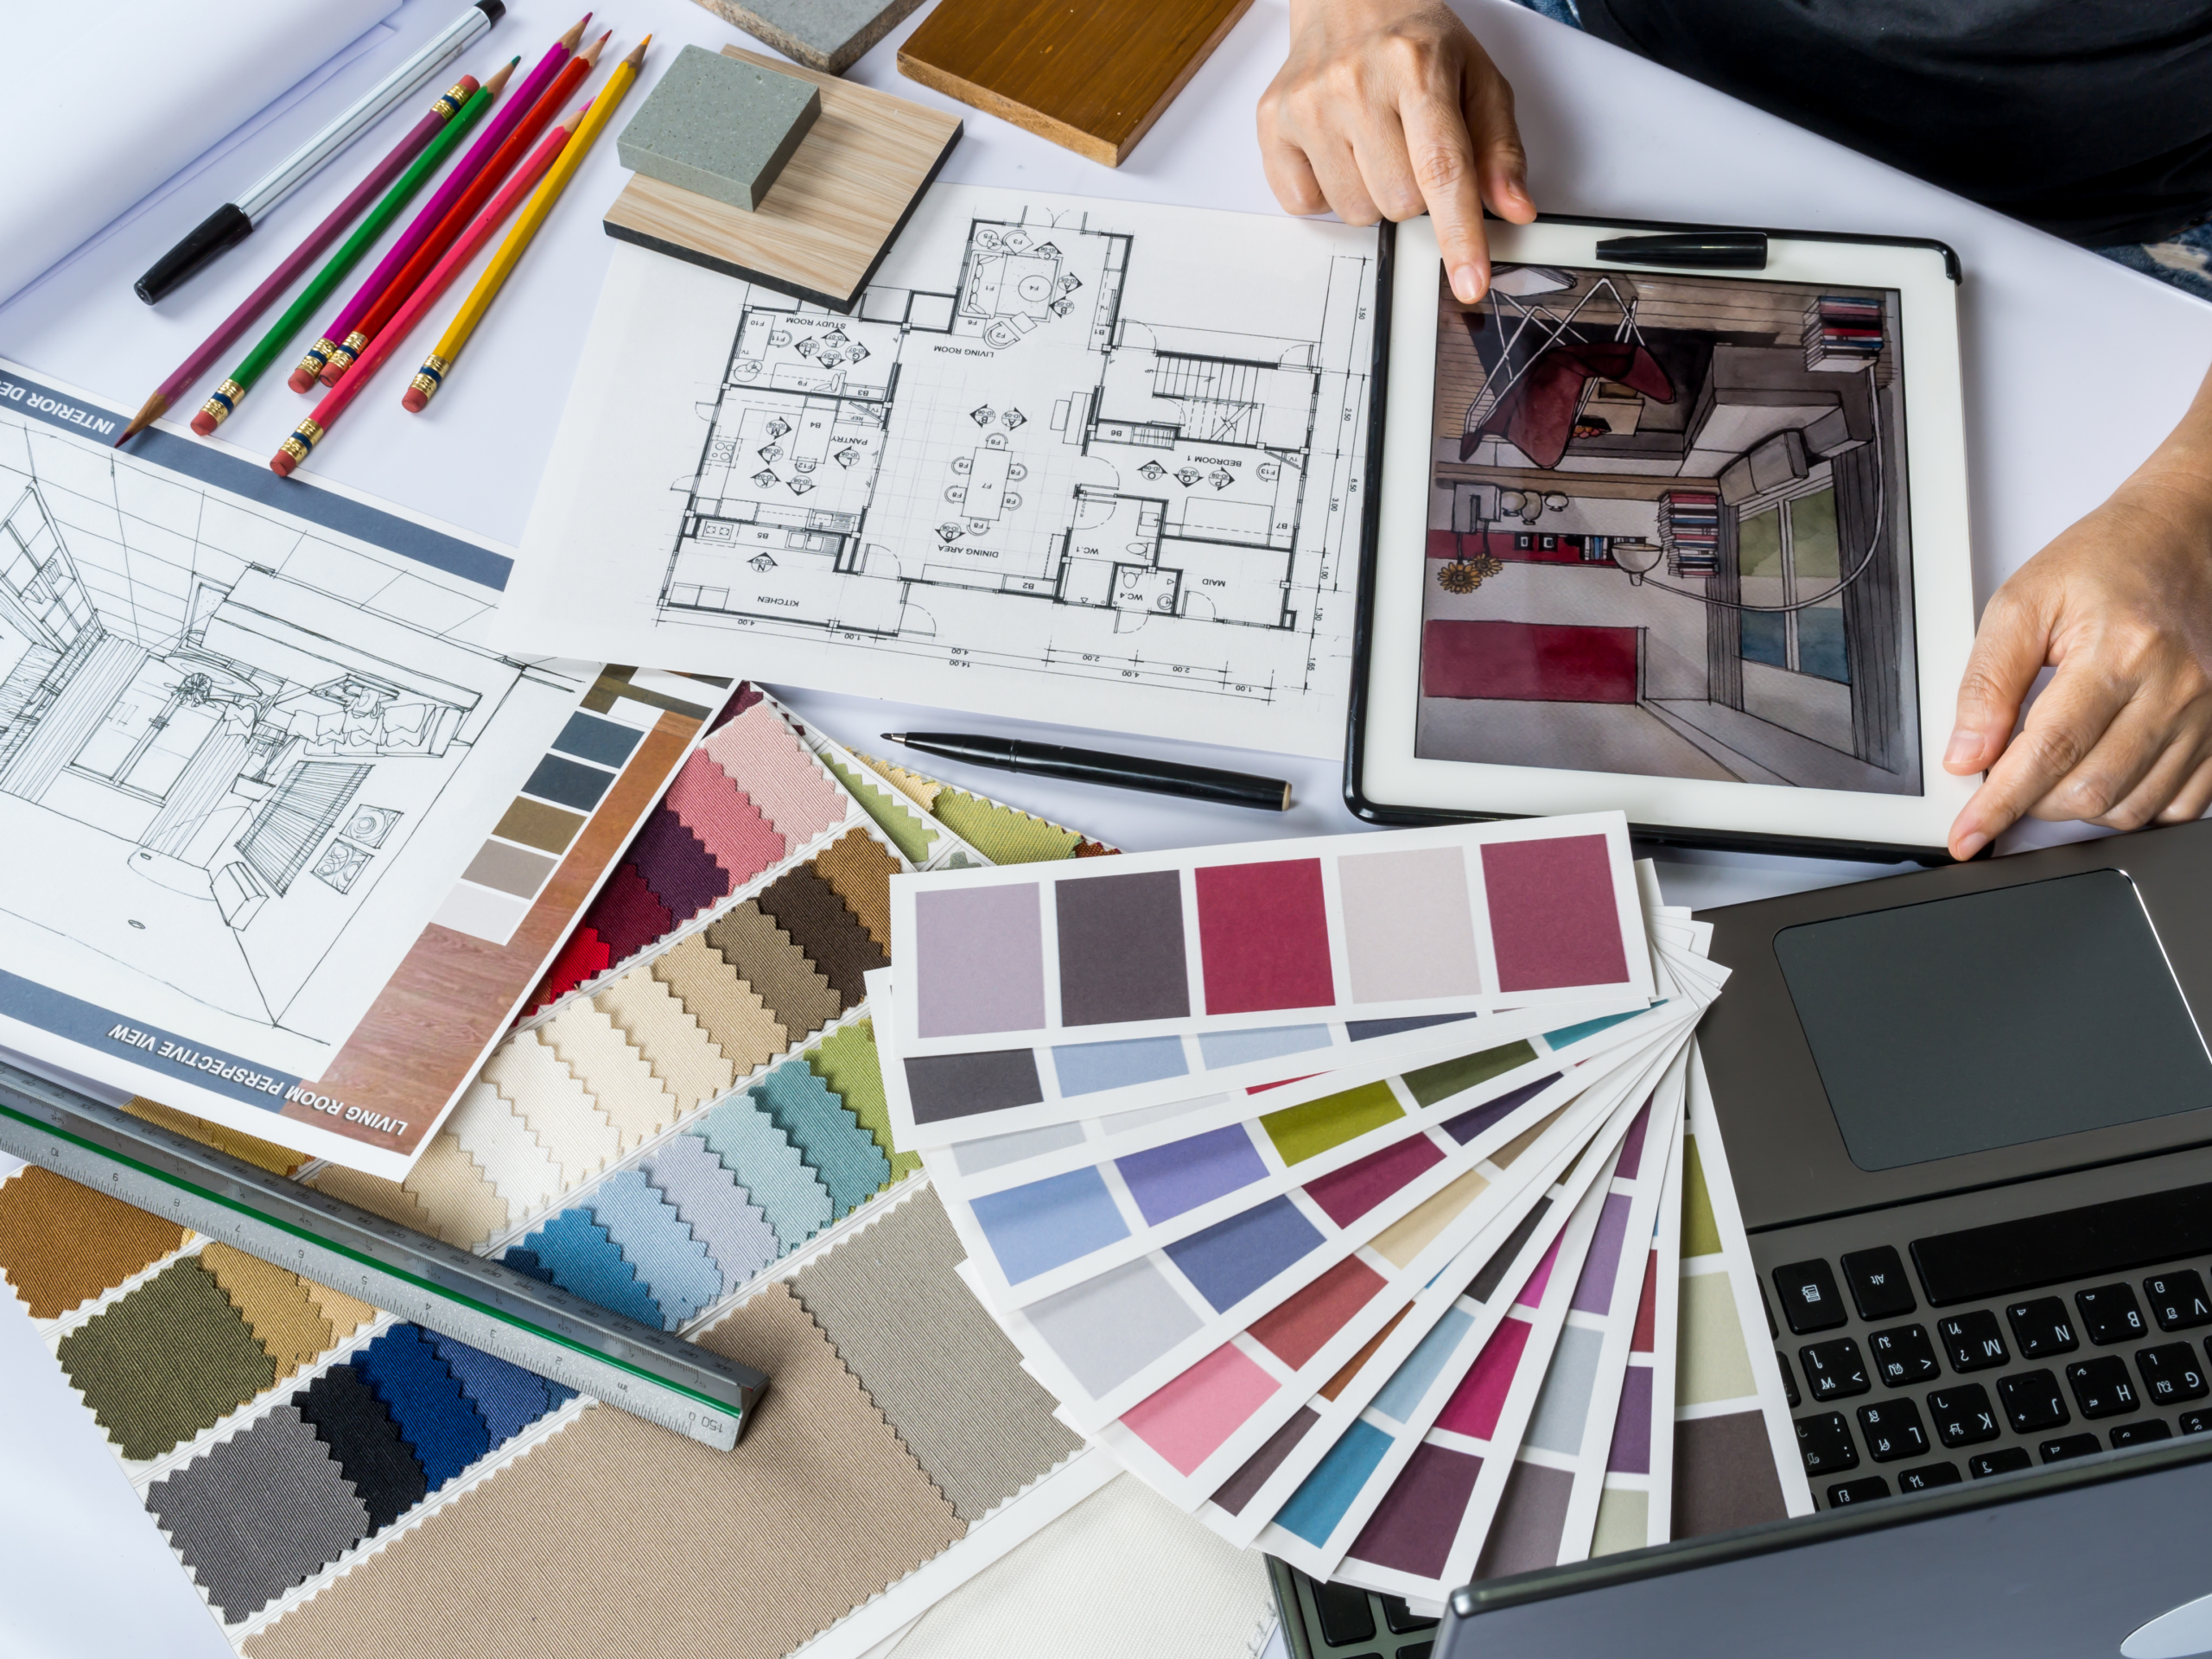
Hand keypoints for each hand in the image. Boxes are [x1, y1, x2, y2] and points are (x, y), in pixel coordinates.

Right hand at [1259, 0, 1535, 303]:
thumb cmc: (1415, 42)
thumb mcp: (1476, 79)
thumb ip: (1499, 147)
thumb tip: (1512, 208)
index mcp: (1416, 66)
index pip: (1442, 169)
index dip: (1458, 234)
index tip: (1469, 280)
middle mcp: (1355, 82)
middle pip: (1398, 203)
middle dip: (1414, 194)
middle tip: (1409, 148)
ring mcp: (1307, 103)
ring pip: (1354, 211)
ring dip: (1371, 194)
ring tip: (1372, 144)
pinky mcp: (1271, 121)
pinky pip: (1304, 203)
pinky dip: (1326, 191)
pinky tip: (1337, 148)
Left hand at [1945, 465, 2211, 858]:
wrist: (2187, 535)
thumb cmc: (2107, 559)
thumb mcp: (2023, 602)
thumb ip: (1988, 681)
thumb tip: (1967, 754)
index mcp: (2120, 650)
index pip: (2048, 753)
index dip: (2001, 804)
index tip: (1969, 834)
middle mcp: (2176, 687)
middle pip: (2092, 790)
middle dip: (2034, 802)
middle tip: (2007, 779)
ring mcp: (2209, 712)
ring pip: (2134, 807)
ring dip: (2078, 807)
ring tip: (2052, 772)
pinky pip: (2180, 804)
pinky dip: (2132, 805)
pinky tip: (2103, 775)